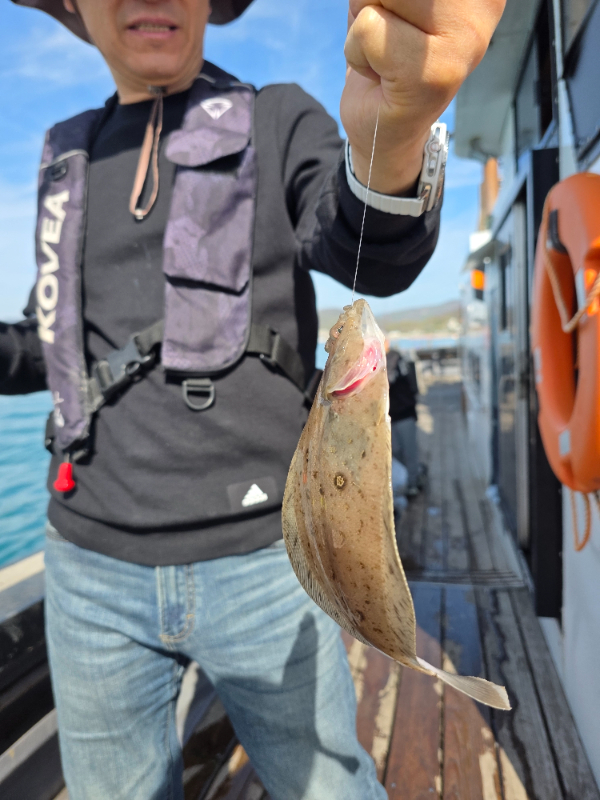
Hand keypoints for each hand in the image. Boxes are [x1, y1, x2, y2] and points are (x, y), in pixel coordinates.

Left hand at [341, 0, 504, 195]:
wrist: (384, 125)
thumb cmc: (386, 47)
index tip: (400, 16)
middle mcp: (485, 2)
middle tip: (389, 27)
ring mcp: (467, 38)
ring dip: (366, 20)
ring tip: (386, 48)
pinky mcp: (437, 73)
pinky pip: (368, 31)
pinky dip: (359, 51)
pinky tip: (382, 73)